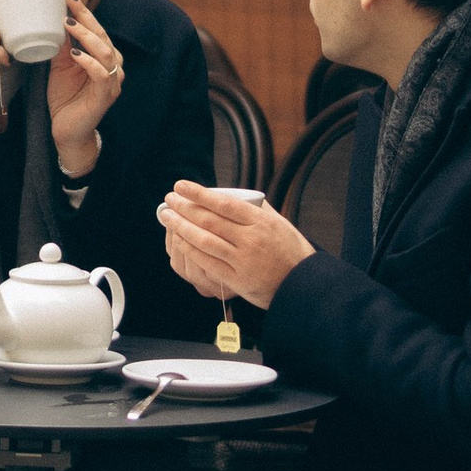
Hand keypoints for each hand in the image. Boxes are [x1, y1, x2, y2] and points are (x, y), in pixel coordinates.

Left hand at [47, 0, 125, 177]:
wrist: (66, 131)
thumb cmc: (65, 98)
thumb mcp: (60, 66)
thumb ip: (61, 46)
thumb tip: (52, 21)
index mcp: (103, 57)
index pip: (96, 29)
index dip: (84, 11)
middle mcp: (112, 67)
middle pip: (102, 36)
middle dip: (86, 17)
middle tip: (70, 1)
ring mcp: (111, 81)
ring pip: (105, 52)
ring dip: (86, 37)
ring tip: (69, 24)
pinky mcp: (106, 96)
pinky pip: (101, 75)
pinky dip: (89, 62)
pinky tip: (76, 54)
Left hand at [158, 180, 312, 309]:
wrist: (303, 284)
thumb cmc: (291, 251)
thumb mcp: (280, 223)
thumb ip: (258, 209)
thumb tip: (235, 195)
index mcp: (261, 222)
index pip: (223, 203)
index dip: (199, 193)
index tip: (181, 186)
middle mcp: (250, 239)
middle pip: (209, 220)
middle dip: (184, 208)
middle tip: (169, 199)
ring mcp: (242, 260)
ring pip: (204, 240)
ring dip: (181, 227)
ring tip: (167, 216)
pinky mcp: (236, 279)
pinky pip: (207, 262)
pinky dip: (190, 250)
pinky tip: (178, 240)